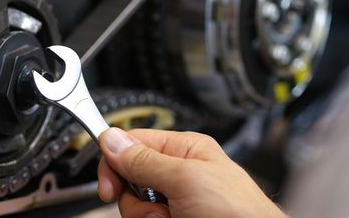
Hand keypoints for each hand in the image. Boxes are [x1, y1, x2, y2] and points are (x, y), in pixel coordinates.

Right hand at [97, 128, 285, 217]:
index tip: (109, 185)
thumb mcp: (186, 178)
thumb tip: (112, 139)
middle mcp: (178, 174)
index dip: (115, 162)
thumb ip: (146, 159)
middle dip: (136, 199)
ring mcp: (175, 202)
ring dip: (146, 217)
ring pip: (135, 207)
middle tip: (155, 207)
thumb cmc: (239, 212)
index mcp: (184, 150)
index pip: (133, 143)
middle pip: (129, 180)